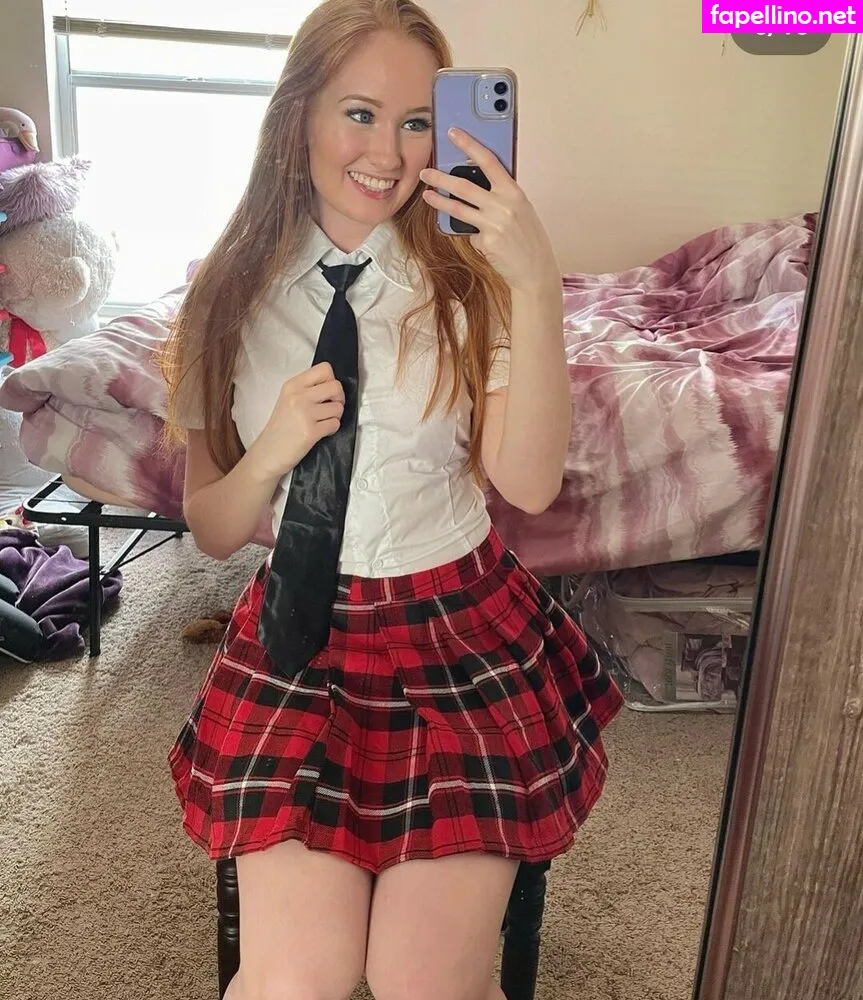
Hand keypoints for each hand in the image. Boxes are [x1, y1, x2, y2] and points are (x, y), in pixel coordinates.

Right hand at [248, 361, 344, 480]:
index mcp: (293, 385)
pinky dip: (332, 429)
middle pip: (336, 386)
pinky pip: (335, 424)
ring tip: (322, 422)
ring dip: (335, 416)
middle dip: (339, 399)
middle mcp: (298, 396)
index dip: (332, 381)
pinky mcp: (311, 431)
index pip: (324, 369)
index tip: (327, 393)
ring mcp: (305, 413)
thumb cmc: (280, 428)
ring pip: (338, 407)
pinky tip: (320, 432)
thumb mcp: (288, 399)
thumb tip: (333, 385)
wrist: (268, 453)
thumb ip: (307, 389)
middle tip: (330, 408)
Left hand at [419, 128, 559, 292]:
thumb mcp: (520, 210)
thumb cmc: (528, 239)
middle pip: (464, 185)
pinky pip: (470, 234)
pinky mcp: (486, 241)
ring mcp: (494, 223)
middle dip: (440, 178)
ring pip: (458, 208)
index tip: (454, 133)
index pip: (488, 161)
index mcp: (514, 191)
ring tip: (427, 194)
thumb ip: (501, 197)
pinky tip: (485, 243)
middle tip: (425, 172)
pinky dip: (473, 236)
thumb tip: (476, 187)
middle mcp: (503, 204)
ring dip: (439, 201)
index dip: (469, 144)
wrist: (535, 269)